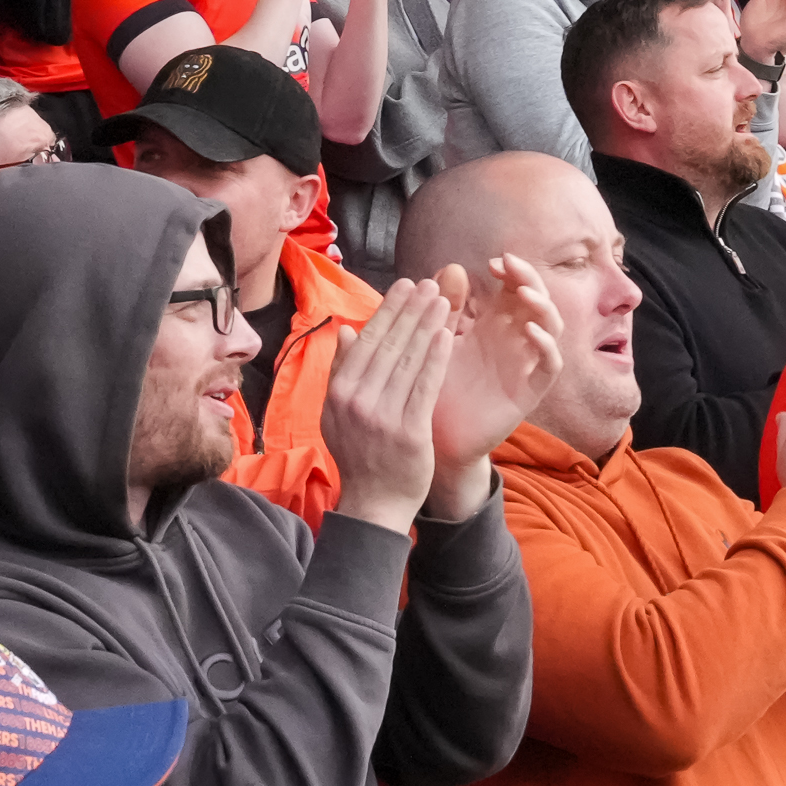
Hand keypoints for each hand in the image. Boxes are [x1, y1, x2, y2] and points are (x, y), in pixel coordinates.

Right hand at [322, 276, 456, 532]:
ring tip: (443, 300)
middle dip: (411, 309)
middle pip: (389, 345)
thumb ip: (342, 370)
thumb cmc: (360, 453)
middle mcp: (357, 402)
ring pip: (409, 360)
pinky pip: (425, 386)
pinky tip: (448, 334)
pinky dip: (436, 357)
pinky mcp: (410, 432)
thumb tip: (346, 329)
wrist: (375, 503)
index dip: (388, 309)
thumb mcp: (337, 412)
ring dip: (428, 325)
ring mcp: (383, 417)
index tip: (405, 285)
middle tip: (430, 282)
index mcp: (339, 393)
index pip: (367, 340)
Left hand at [425, 256, 562, 517]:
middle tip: (510, 265)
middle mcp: (514, 340)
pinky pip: (550, 365)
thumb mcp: (437, 341)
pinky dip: (547, 345)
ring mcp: (525, 364)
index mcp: (492, 325)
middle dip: (529, 278)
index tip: (494, 263)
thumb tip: (451, 266)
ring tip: (523, 293)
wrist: (435, 437)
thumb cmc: (435, 387)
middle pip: (538, 300)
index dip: (512, 271)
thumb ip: (445, 308)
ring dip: (543, 306)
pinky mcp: (530, 390)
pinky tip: (530, 331)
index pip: (515, 287)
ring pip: (552, 327)